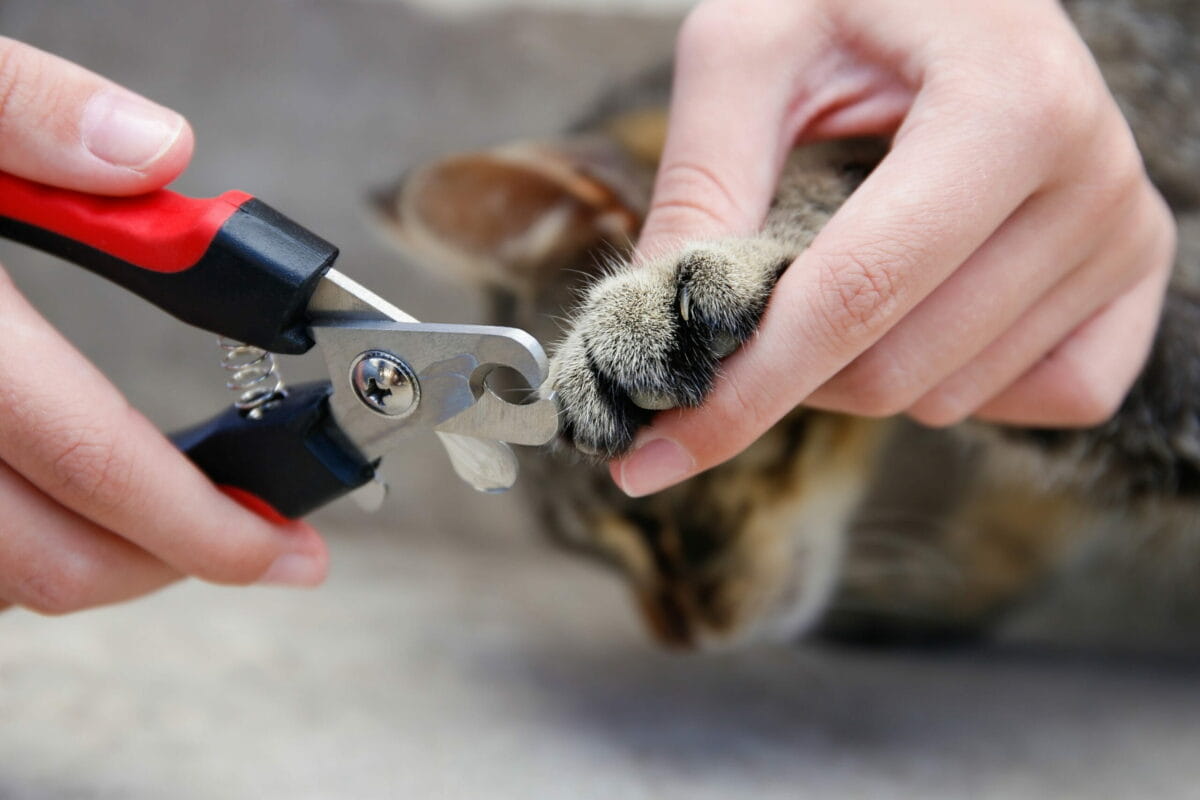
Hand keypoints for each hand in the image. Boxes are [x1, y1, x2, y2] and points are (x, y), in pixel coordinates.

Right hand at [0, 37, 327, 613]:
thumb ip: (27, 112)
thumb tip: (155, 154)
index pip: (93, 460)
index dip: (207, 529)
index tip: (285, 551)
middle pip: (50, 563)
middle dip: (170, 563)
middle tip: (245, 539)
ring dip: (89, 564)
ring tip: (164, 522)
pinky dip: (11, 550)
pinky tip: (47, 499)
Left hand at [613, 0, 1176, 496]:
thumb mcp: (750, 50)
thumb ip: (701, 181)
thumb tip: (651, 326)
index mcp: (1003, 106)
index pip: (852, 297)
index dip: (739, 394)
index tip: (649, 459)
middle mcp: (1090, 179)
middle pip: (892, 371)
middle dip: (788, 367)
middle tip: (755, 293)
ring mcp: (1123, 235)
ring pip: (948, 397)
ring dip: (861, 365)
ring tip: (849, 259)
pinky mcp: (1134, 279)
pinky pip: (1040, 399)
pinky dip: (957, 379)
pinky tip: (926, 305)